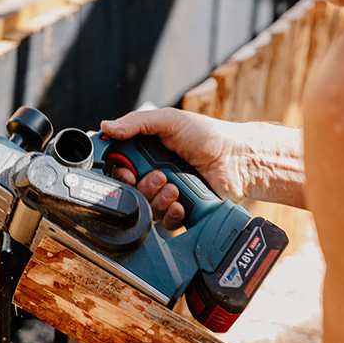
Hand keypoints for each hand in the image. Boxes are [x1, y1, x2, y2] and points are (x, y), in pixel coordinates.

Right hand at [101, 108, 249, 228]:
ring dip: (157, 198)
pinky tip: (181, 203)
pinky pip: (163, 222)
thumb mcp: (169, 120)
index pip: (119, 166)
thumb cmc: (208, 135)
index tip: (127, 172)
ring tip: (174, 187)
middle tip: (158, 176)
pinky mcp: (179, 210)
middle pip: (129, 190)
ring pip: (145, 207)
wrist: (237, 159)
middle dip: (141, 185)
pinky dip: (170, 214)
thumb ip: (136, 122)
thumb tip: (106, 127)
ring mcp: (165, 193)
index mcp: (146, 152)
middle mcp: (153, 173)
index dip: (119, 172)